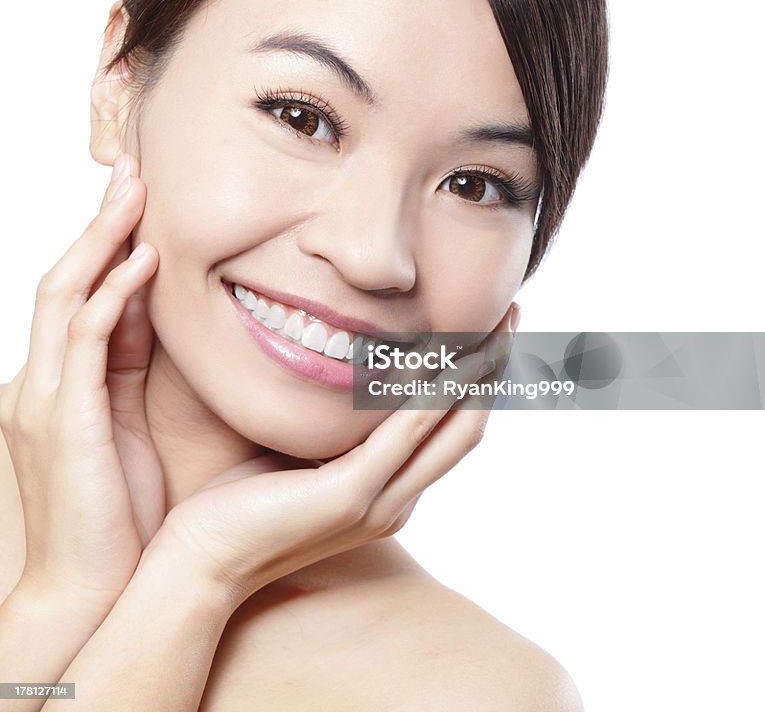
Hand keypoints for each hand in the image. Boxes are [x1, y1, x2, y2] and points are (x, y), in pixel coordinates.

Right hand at [0, 153, 164, 620]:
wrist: (90, 586)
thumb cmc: (115, 510)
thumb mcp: (125, 423)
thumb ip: (130, 366)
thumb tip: (157, 314)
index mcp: (62, 379)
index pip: (80, 292)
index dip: (107, 241)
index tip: (141, 196)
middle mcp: (44, 378)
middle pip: (65, 277)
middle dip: (98, 222)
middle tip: (133, 168)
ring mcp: (46, 395)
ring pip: (64, 293)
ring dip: (101, 239)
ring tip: (136, 191)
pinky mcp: (63, 417)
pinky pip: (83, 338)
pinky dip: (110, 293)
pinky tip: (142, 262)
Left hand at [150, 322, 514, 609]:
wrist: (200, 563)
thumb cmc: (239, 505)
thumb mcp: (299, 457)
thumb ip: (333, 427)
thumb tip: (339, 374)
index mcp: (389, 492)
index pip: (450, 430)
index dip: (479, 381)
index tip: (491, 331)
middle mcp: (397, 501)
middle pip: (467, 426)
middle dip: (494, 369)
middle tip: (511, 315)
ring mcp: (378, 502)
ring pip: (449, 427)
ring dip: (476, 372)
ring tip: (493, 325)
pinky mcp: (349, 497)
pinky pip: (403, 433)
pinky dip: (429, 392)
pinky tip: (442, 353)